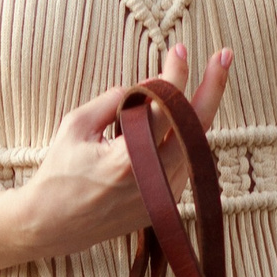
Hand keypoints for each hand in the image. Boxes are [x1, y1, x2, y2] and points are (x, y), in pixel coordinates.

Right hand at [13, 42, 232, 263]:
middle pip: (197, 126)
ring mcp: (164, 196)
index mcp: (128, 160)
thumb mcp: (76, 126)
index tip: (179, 50)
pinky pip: (184, 161)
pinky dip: (179, 138)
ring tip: (189, 86)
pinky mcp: (165, 205)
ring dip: (193, 113)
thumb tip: (151, 84)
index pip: (165, 109)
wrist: (52, 226)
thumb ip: (115, 100)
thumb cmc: (59, 173)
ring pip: (193, 144)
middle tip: (225, 56)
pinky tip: (168, 123)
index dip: (175, 75)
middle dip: (213, 88)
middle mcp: (154, 181)